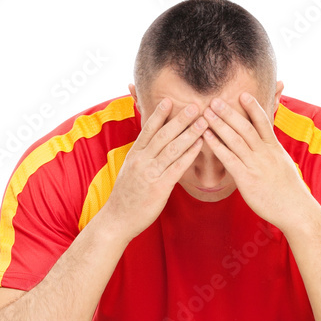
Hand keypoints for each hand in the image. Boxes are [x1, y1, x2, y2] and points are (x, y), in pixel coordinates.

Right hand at [99, 98, 206, 241]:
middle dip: (180, 119)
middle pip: (163, 135)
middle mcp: (141, 161)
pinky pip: (177, 167)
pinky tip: (200, 144)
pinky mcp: (159, 187)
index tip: (169, 101)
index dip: (158, 114)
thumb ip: (141, 157)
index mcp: (134, 155)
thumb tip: (151, 146)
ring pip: (173, 148)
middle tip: (194, 105)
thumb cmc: (126, 197)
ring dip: (189, 133)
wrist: (117, 219)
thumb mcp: (128, 171)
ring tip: (203, 121)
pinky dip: (190, 154)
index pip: (147, 130)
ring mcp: (150, 173)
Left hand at [203, 93, 315, 229]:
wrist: (296, 210)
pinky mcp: (247, 179)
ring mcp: (256, 165)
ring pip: (235, 139)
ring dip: (219, 125)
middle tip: (214, 100)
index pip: (263, 122)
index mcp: (274, 148)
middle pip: (245, 127)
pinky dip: (216, 146)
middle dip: (229, 112)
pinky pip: (229, 158)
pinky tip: (206, 137)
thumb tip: (268, 145)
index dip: (252, 107)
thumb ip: (273, 153)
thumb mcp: (284, 165)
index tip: (242, 94)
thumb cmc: (289, 191)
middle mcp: (265, 153)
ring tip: (206, 113)